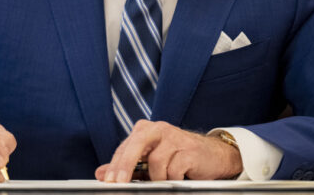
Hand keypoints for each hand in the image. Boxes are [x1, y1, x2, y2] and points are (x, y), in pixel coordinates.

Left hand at [95, 120, 241, 181]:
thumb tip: (101, 173)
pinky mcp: (189, 150)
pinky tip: (178, 177)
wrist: (213, 155)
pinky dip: (172, 179)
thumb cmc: (178, 157)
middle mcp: (158, 129)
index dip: (114, 165)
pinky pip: (173, 170)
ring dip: (157, 178)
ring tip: (164, 180)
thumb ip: (127, 166)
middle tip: (118, 183)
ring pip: (156, 162)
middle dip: (124, 166)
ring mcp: (175, 138)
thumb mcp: (150, 161)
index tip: (107, 181)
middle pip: (136, 144)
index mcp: (145, 130)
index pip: (124, 147)